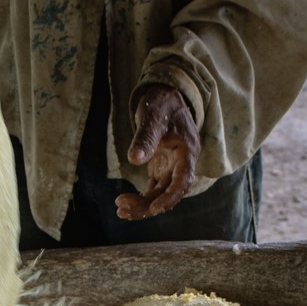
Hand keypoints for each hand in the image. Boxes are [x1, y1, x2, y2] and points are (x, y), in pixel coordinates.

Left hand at [115, 85, 199, 219]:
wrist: (165, 97)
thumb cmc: (162, 104)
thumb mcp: (153, 116)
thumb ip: (146, 137)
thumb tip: (134, 159)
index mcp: (187, 153)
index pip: (182, 181)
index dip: (170, 197)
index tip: (154, 208)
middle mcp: (181, 164)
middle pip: (168, 192)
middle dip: (147, 204)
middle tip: (122, 207)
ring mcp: (171, 168)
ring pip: (159, 193)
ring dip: (142, 204)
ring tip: (120, 208)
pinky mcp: (161, 169)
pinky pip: (153, 189)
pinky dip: (141, 198)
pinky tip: (125, 203)